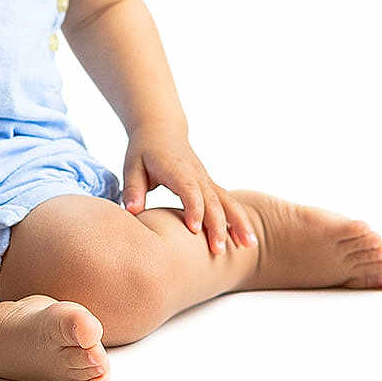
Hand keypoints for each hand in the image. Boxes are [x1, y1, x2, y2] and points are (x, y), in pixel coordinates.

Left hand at [121, 124, 255, 256]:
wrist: (161, 130)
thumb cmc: (144, 151)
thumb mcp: (132, 166)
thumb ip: (132, 188)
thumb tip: (132, 211)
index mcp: (176, 169)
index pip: (188, 189)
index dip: (193, 208)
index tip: (195, 229)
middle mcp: (196, 174)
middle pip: (211, 199)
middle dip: (217, 224)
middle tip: (218, 250)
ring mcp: (206, 179)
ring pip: (226, 200)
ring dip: (238, 222)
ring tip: (249, 245)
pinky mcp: (210, 185)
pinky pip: (228, 202)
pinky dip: (239, 219)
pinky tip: (247, 240)